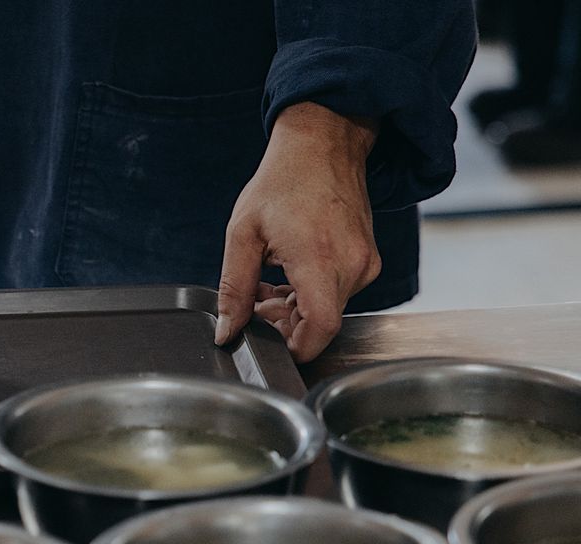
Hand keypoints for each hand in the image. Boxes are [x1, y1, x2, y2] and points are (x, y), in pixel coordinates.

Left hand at [213, 102, 381, 362]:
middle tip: (254, 305)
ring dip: (293, 310)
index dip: (294, 348)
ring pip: (327, 311)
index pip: (320, 328)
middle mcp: (352, 265)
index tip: (268, 345)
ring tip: (266, 286)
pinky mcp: (367, 260)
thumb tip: (227, 331)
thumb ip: (233, 289)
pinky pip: (337, 294)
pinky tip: (285, 277)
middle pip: (319, 323)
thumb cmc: (283, 181)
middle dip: (283, 326)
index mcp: (320, 259)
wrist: (323, 144)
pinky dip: (308, 295)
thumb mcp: (243, 235)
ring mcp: (364, 263)